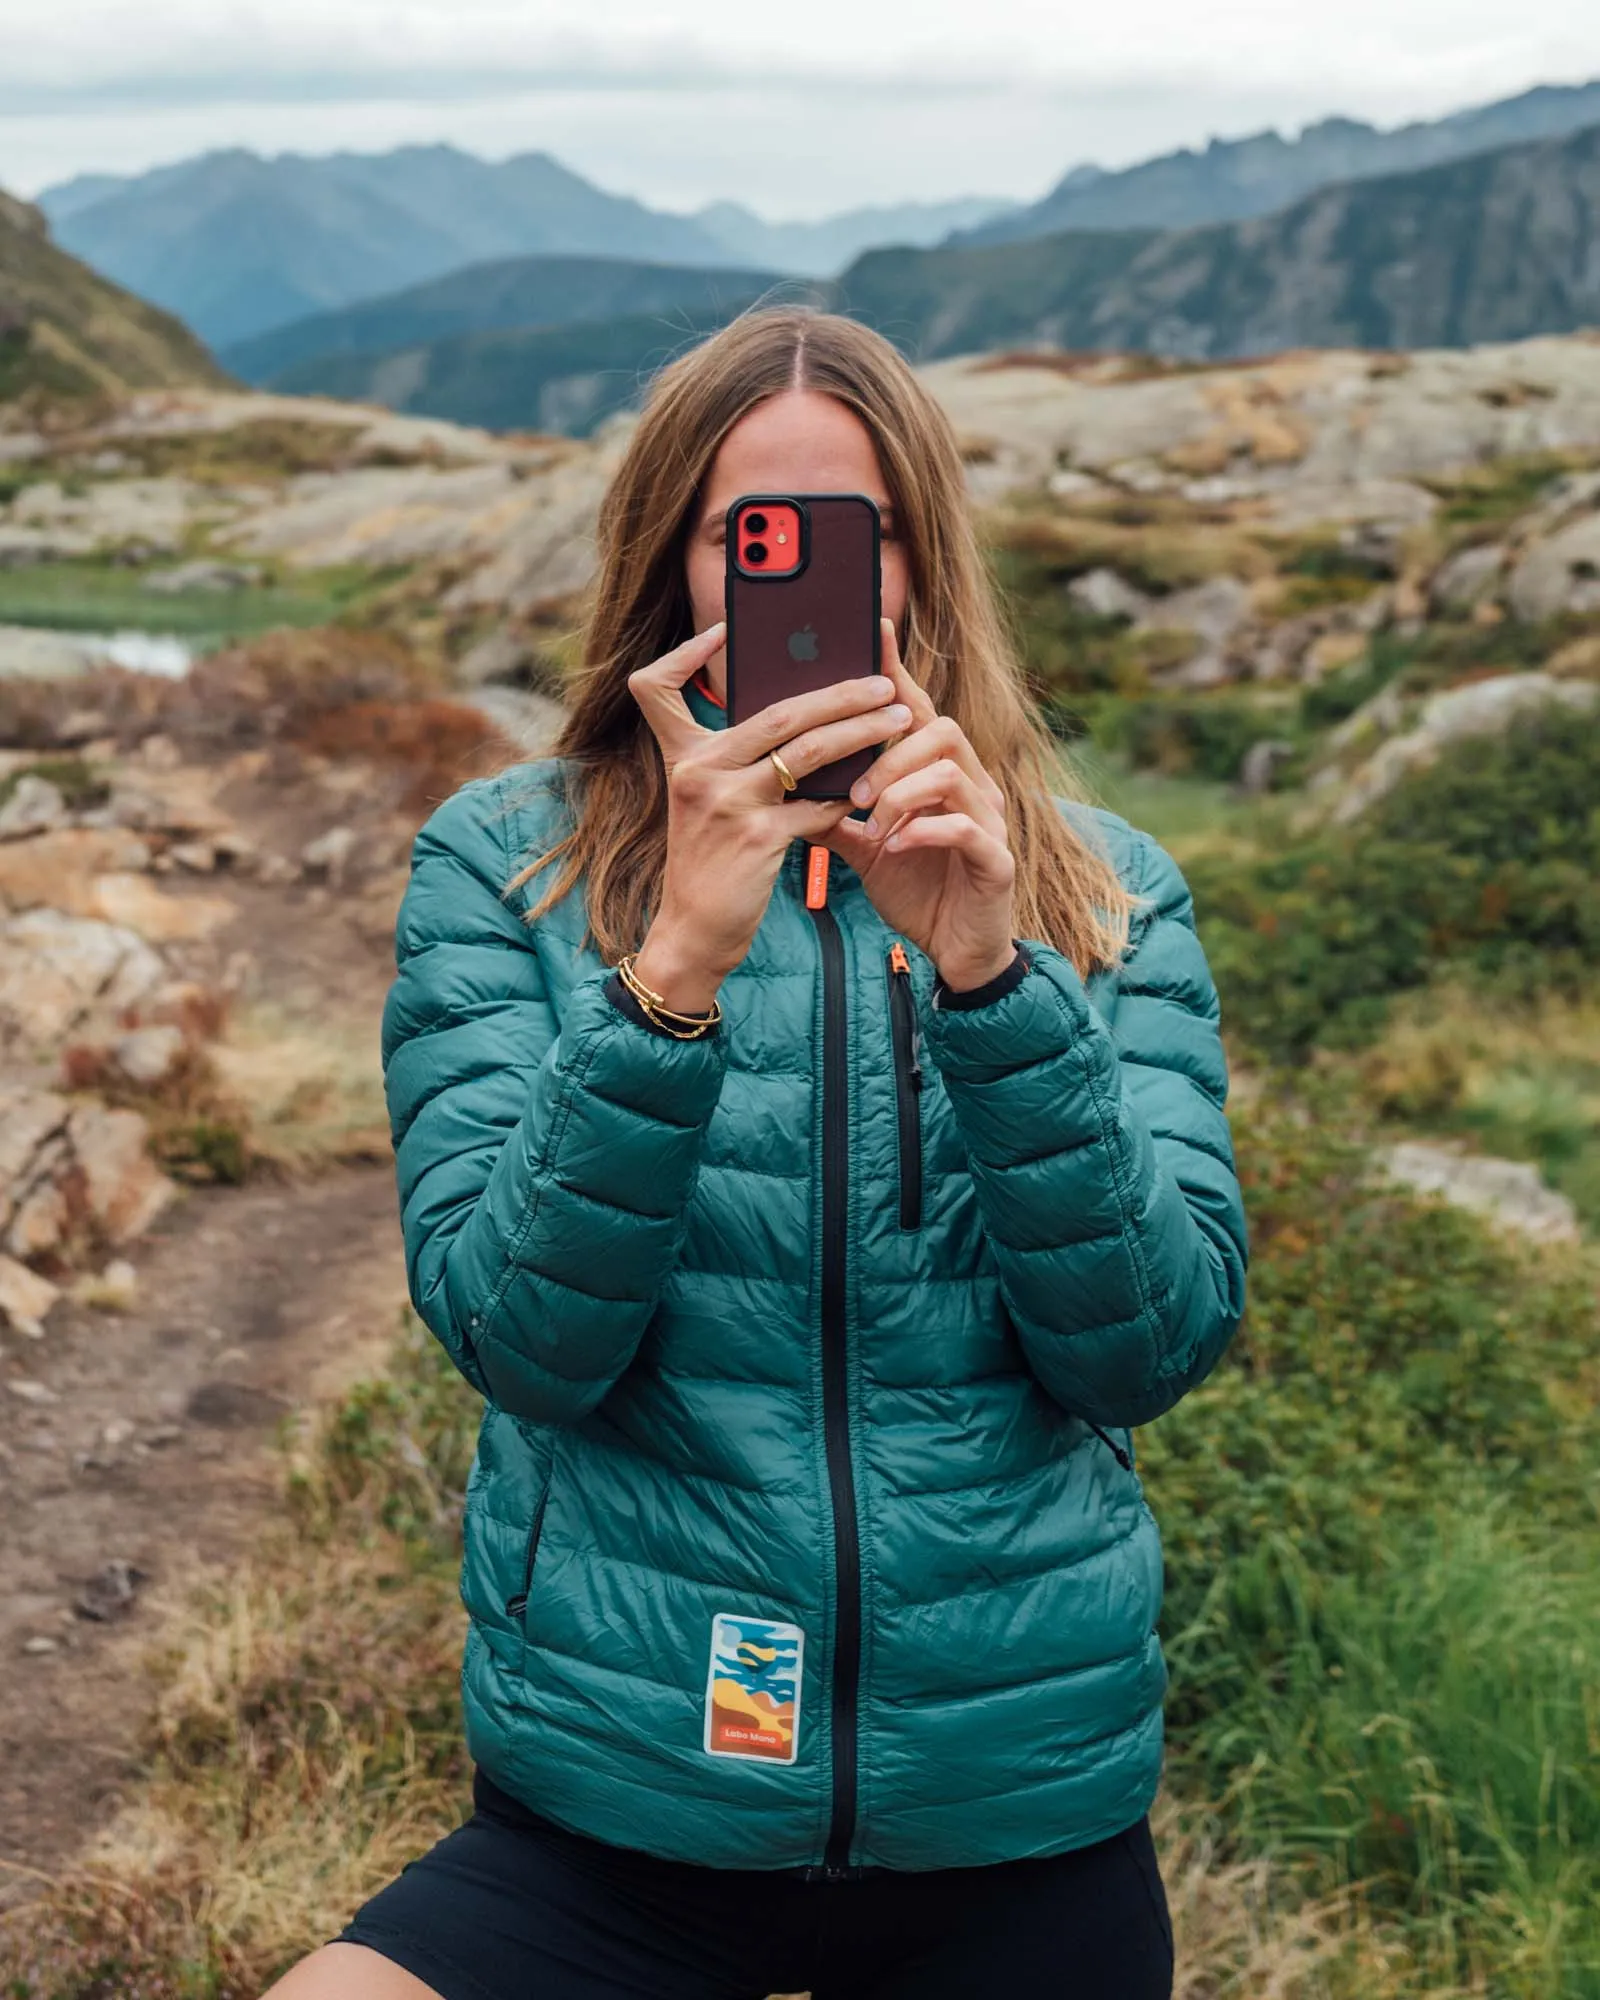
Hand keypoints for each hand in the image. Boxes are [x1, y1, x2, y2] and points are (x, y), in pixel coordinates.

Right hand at [628, 622, 908, 1010]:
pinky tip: (878, 791)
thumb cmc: (711, 863)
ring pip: (809, 752)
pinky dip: (850, 799)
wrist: (695, 931)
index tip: (722, 632)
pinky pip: (817, 806)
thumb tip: (809, 717)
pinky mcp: (756, 838)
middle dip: (839, 692)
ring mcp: (726, 803)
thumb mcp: (708, 803)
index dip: (684, 654)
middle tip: (882, 681)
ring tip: (900, 718)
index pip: (657, 687)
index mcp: (682, 756)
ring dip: (863, 732)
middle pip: (779, 712)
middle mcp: (698, 771)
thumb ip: (740, 760)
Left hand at [824, 620, 1017, 992]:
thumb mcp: (866, 848)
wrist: (958, 951)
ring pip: (949, 772)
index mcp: (938, 775)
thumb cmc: (917, 889)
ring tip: (870, 822)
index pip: (918, 709)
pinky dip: (923, 829)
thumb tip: (786, 784)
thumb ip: (836, 813)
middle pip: (937, 731)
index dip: (896, 669)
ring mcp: (989, 820)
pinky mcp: (996, 859)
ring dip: (900, 791)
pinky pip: (964, 826)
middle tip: (853, 791)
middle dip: (888, 753)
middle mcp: (971, 785)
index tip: (872, 629)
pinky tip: (896, 845)